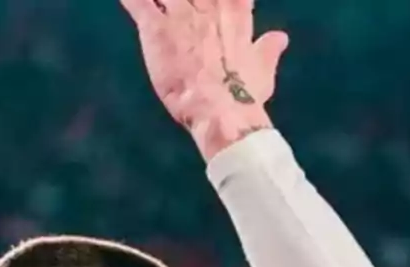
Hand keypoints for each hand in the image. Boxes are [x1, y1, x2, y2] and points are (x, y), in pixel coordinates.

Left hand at [120, 0, 288, 160]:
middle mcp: (206, 7)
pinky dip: (129, 0)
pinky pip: (138, 4)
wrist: (222, 111)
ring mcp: (180, 16)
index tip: (215, 2)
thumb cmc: (244, 95)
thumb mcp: (262, 70)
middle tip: (183, 5)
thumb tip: (280, 38)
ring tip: (159, 2)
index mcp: (234, 13)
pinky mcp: (156, 30)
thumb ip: (267, 50)